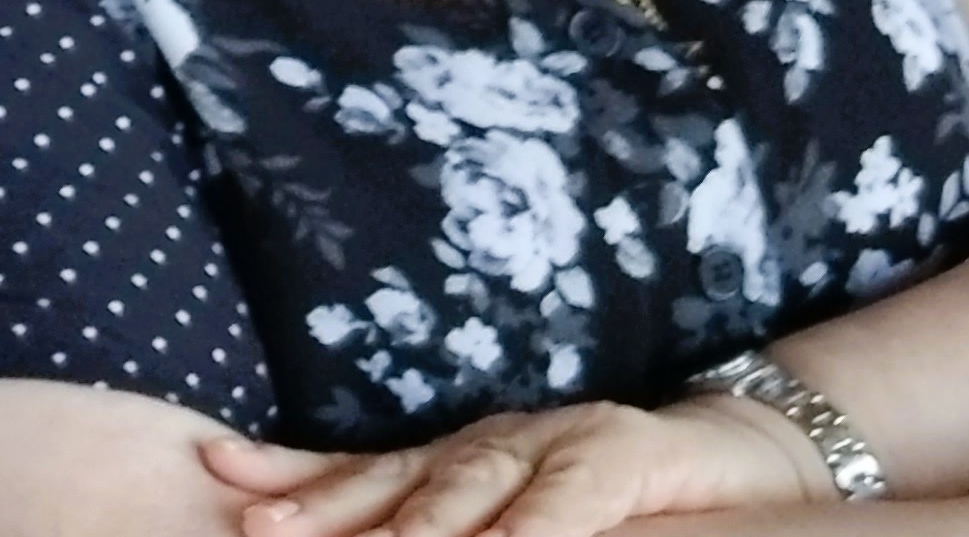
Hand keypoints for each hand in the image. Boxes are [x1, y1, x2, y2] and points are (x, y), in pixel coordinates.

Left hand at [199, 394, 822, 536]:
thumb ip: (463, 529)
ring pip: (474, 485)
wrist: (741, 460)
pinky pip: (571, 499)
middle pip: (400, 477)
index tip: (227, 489)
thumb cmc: (621, 507)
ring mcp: (558, 441)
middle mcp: (497, 442)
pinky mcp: (624, 455)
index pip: (365, 471)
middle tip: (259, 527)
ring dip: (418, 523)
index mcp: (463, 462)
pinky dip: (534, 527)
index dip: (297, 479)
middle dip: (326, 502)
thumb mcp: (530, 525)